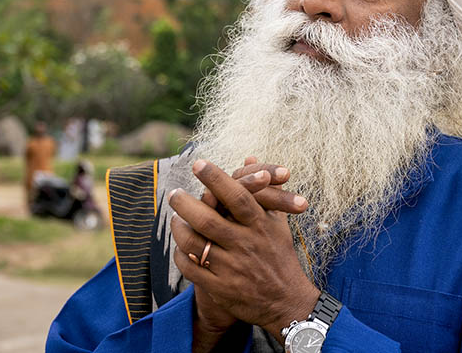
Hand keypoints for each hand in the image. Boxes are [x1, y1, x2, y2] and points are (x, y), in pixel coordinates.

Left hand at [170, 159, 319, 343]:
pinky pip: (191, 268)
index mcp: (261, 226)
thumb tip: (249, 159)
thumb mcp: (277, 221)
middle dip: (186, 204)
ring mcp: (232, 267)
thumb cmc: (280, 255)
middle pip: (209, 220)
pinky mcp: (221, 288)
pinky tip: (180, 245)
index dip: (217, 179)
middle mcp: (246, 244)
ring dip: (179, 228)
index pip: (237, 196)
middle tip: (174, 193)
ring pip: (195, 244)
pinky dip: (181, 255)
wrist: (287, 301)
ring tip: (174, 218)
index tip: (199, 163)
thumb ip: (262, 190)